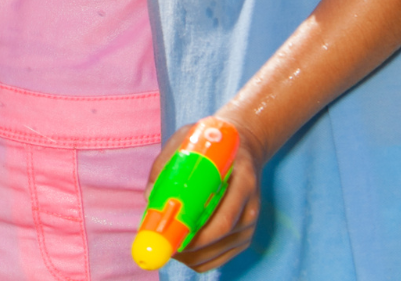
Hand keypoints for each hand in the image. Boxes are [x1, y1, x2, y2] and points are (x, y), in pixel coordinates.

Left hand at [153, 115, 264, 272]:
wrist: (245, 146)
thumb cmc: (213, 143)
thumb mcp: (189, 140)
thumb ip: (167, 165)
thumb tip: (150, 198)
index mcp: (243, 181)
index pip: (223, 220)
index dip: (195, 235)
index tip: (170, 237)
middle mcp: (251, 206)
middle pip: (218, 240)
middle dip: (186, 248)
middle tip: (161, 243)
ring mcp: (250, 224)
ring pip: (216, 254)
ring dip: (189, 256)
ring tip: (167, 243)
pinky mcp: (244, 236)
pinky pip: (219, 258)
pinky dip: (198, 259)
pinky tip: (182, 247)